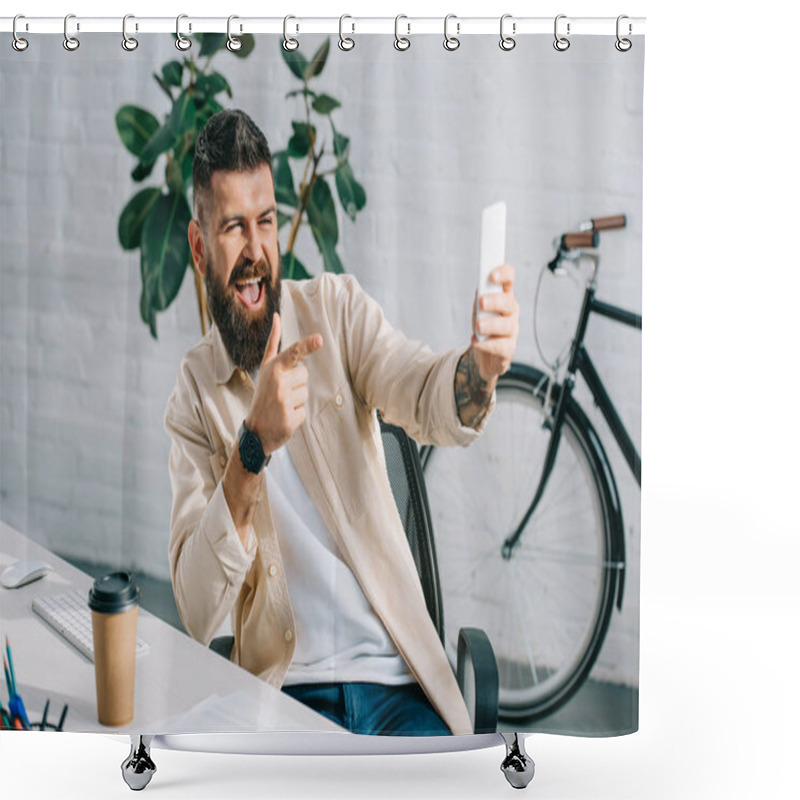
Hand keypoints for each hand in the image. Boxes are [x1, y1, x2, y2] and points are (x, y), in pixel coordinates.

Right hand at [245, 313, 322, 453]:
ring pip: (305, 393)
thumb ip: (274, 344)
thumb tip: (277, 316)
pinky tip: (283, 417)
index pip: (293, 354)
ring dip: (297, 400)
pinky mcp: (290, 419)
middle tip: (280, 392)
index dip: (307, 345)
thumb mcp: (265, 368)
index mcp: (272, 369)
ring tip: (281, 405)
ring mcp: (283, 401)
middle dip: (296, 383)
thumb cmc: (263, 394)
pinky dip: (296, 415)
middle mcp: (277, 383)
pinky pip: (304, 411)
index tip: (319, 339)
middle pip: (304, 375)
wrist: (255, 431)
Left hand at [471, 264, 518, 381]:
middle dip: (496, 301)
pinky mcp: (508, 349)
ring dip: (492, 324)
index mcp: (504, 297)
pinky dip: (486, 344)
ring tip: (478, 326)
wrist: (485, 354)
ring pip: (507, 326)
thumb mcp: (479, 308)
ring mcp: (511, 331)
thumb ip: (481, 296)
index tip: (492, 275)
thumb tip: (480, 288)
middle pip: (509, 303)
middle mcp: (511, 313)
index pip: (509, 280)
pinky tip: (476, 341)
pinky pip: (501, 346)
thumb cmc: (484, 325)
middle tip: (482, 302)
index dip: (504, 275)